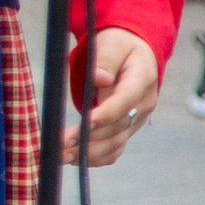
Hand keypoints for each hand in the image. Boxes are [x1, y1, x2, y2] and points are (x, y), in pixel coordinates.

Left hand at [72, 29, 159, 166]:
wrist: (133, 53)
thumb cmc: (119, 45)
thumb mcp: (113, 44)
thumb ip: (106, 60)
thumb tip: (100, 79)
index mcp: (142, 80)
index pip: (124, 101)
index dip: (105, 115)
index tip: (84, 123)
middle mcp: (143, 104)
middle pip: (117, 127)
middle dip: (89, 139)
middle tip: (61, 146)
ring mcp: (136, 119)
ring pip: (115, 143)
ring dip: (89, 153)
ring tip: (61, 157)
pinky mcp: (126, 128)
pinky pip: (115, 148)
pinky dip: (97, 157)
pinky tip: (76, 160)